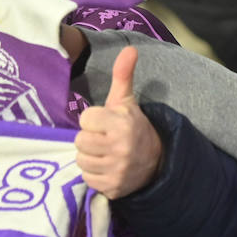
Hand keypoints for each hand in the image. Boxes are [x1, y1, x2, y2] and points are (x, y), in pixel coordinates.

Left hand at [75, 46, 161, 198]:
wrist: (156, 161)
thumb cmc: (132, 126)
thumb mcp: (126, 101)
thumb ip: (123, 74)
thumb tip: (130, 48)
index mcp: (122, 123)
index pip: (85, 120)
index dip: (92, 120)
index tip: (104, 122)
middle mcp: (120, 148)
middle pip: (80, 141)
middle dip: (89, 139)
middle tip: (103, 138)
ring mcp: (117, 170)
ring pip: (81, 160)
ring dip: (90, 157)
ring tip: (104, 153)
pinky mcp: (113, 188)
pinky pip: (88, 179)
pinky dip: (94, 174)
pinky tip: (106, 167)